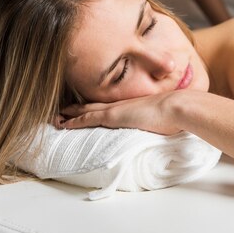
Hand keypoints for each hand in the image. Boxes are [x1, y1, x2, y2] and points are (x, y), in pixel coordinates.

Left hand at [58, 92, 181, 134]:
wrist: (177, 107)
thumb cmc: (177, 113)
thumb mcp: (169, 117)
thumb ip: (164, 120)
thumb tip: (172, 128)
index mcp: (133, 104)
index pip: (110, 104)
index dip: (96, 105)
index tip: (86, 107)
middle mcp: (121, 104)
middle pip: (94, 104)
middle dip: (78, 107)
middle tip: (63, 109)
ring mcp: (115, 109)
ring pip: (85, 110)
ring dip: (70, 114)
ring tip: (56, 117)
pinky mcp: (111, 116)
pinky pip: (87, 119)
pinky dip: (74, 121)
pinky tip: (62, 125)